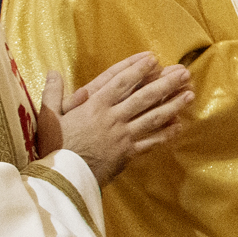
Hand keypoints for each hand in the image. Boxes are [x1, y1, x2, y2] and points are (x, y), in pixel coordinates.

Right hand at [39, 53, 193, 186]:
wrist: (62, 177)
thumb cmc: (53, 146)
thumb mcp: (48, 117)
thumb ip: (52, 93)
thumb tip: (53, 72)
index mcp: (94, 106)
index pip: (120, 82)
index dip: (138, 69)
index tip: (154, 59)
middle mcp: (113, 118)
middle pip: (144, 97)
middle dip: (166, 83)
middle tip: (184, 72)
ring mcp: (123, 136)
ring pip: (153, 118)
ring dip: (173, 105)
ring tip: (190, 94)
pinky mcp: (128, 153)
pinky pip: (151, 142)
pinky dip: (166, 134)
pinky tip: (179, 125)